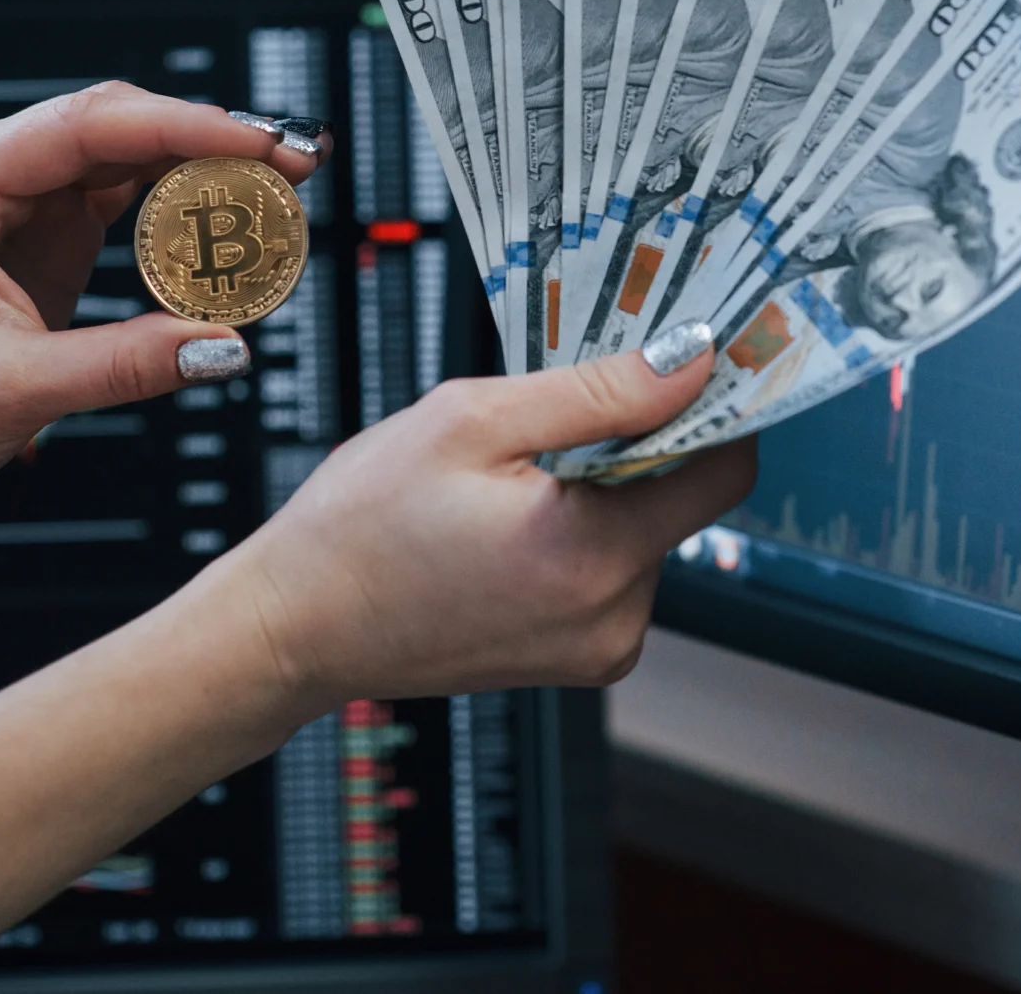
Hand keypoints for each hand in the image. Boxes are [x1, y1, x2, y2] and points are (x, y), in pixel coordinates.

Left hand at [0, 83, 321, 517]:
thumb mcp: (16, 391)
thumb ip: (126, 364)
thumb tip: (223, 344)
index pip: (84, 128)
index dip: (181, 127)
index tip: (254, 141)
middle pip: (111, 127)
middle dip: (205, 137)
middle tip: (289, 160)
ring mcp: (13, 204)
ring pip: (123, 156)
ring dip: (199, 166)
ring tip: (276, 183)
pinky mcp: (40, 236)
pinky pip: (121, 200)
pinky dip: (177, 206)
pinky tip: (227, 218)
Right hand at [212, 335, 754, 709]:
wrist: (296, 627)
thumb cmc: (361, 527)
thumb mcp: (472, 422)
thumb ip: (597, 391)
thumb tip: (691, 362)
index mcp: (594, 557)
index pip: (724, 470)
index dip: (714, 406)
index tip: (690, 362)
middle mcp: (614, 618)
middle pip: (681, 499)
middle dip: (636, 442)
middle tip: (561, 408)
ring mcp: (598, 648)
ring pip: (646, 531)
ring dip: (603, 487)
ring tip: (514, 475)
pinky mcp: (579, 657)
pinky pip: (611, 570)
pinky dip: (582, 530)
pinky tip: (512, 517)